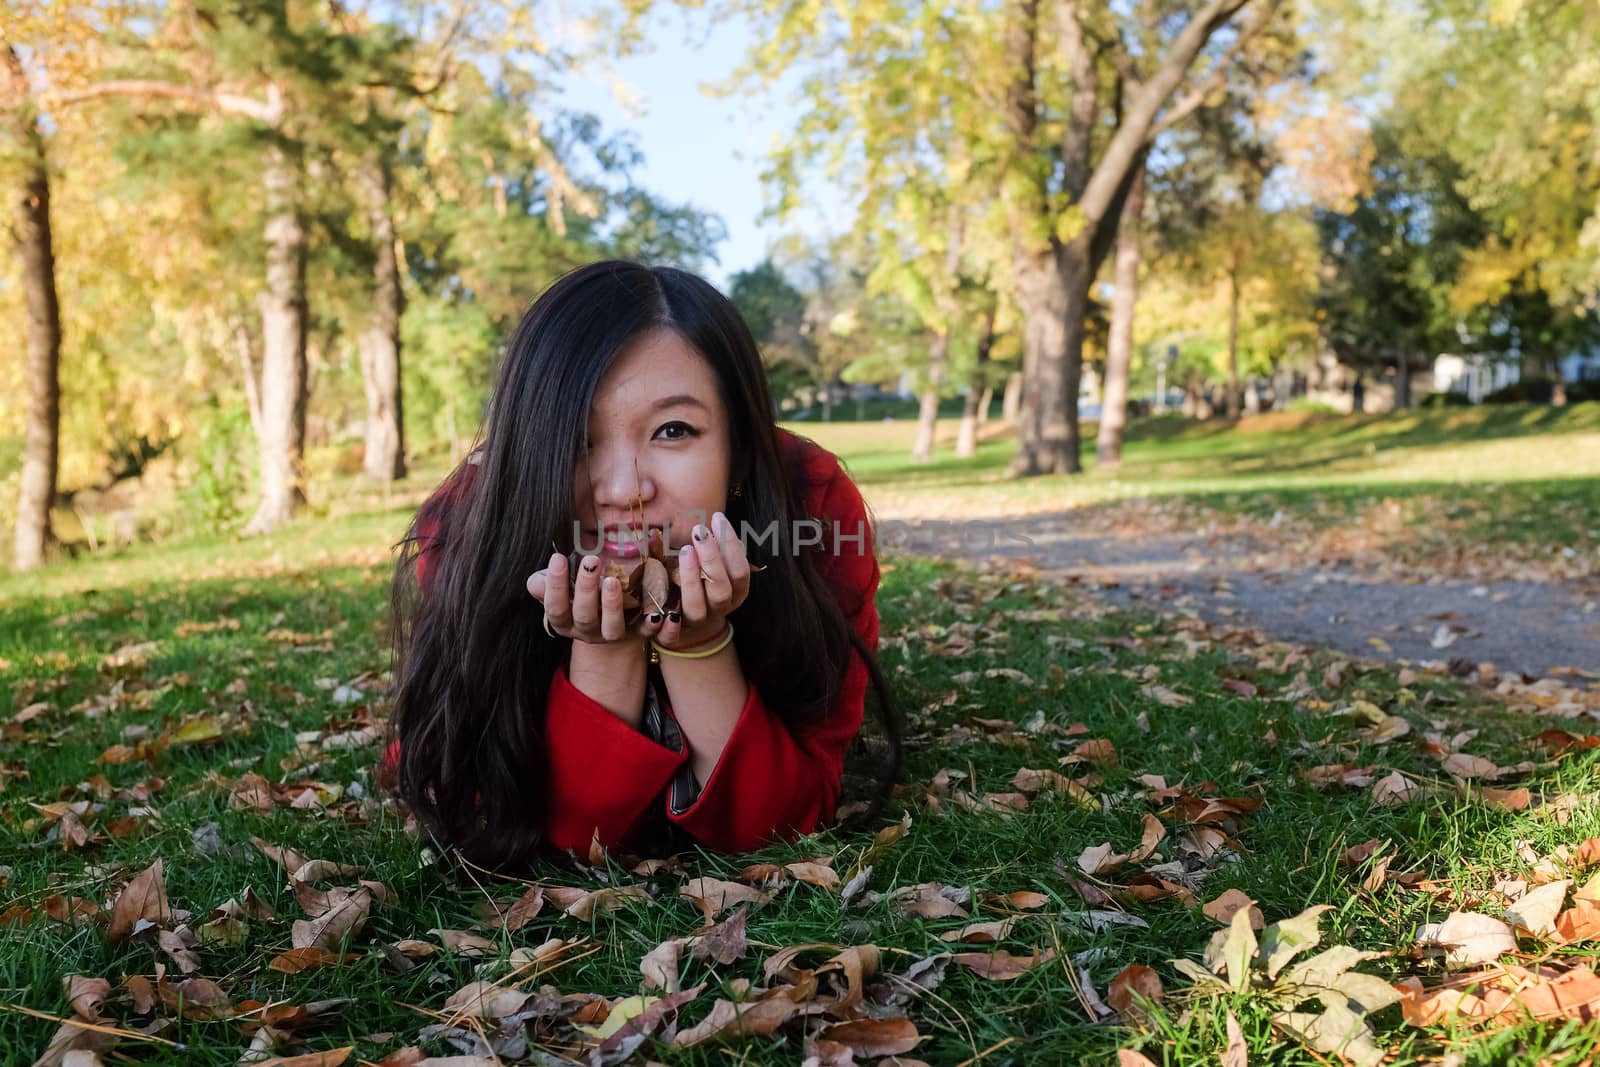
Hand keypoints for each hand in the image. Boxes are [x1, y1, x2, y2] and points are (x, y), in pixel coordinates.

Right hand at [527, 551, 665, 646]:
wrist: (608, 617)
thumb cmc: (580, 593)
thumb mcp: (561, 587)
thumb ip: (546, 584)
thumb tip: (536, 582)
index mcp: (565, 621)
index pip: (556, 608)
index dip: (555, 586)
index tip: (558, 558)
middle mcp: (587, 632)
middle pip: (584, 616)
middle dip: (585, 589)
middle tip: (590, 561)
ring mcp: (612, 635)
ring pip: (612, 628)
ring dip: (612, 605)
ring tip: (613, 581)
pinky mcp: (638, 634)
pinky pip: (646, 634)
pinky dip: (652, 625)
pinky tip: (657, 614)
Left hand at [657, 511, 749, 651]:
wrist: (689, 623)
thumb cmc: (703, 580)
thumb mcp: (714, 564)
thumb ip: (716, 547)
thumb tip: (715, 518)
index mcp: (735, 592)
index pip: (740, 571)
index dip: (731, 545)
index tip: (717, 518)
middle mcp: (720, 608)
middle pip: (720, 588)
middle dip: (711, 558)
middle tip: (699, 531)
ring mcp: (697, 622)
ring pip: (696, 606)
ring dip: (691, 577)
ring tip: (683, 550)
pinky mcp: (675, 635)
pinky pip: (670, 634)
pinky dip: (666, 620)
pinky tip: (657, 595)